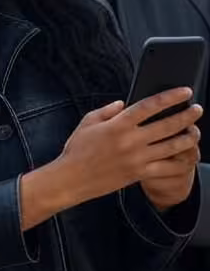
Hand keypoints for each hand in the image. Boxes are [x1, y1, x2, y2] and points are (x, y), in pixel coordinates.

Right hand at [20, 89, 202, 229]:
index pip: (150, 106)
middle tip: (197, 109)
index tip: (185, 92)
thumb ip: (106, 110)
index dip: (171, 97)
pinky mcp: (139, 173)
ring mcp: (137, 158)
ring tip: (195, 131)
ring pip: (172, 147)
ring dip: (189, 138)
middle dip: (187, 116)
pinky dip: (181, 161)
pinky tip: (187, 155)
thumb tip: (122, 103)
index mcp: (118, 124)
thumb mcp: (87, 122)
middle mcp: (131, 140)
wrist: (72, 178)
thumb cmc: (77, 149)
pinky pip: (168, 168)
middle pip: (168, 125)